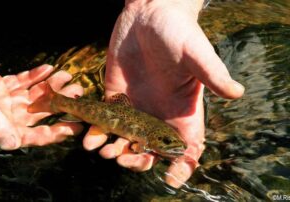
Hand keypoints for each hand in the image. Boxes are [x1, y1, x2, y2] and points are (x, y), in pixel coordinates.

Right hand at [0, 46, 82, 148]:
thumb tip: (13, 144)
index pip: (31, 135)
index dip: (54, 133)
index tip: (75, 128)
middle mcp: (2, 115)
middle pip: (37, 113)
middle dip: (58, 103)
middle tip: (78, 93)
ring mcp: (1, 100)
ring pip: (33, 96)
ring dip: (50, 86)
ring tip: (66, 76)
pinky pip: (22, 82)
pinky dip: (35, 76)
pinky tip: (49, 68)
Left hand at [82, 0, 243, 187]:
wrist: (148, 16)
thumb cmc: (178, 32)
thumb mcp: (197, 53)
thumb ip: (213, 74)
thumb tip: (237, 92)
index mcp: (182, 111)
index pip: (186, 147)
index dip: (182, 165)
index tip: (172, 178)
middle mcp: (159, 115)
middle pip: (151, 151)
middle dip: (138, 161)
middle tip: (125, 158)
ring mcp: (136, 108)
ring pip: (125, 142)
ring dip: (115, 151)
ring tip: (105, 150)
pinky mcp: (115, 98)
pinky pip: (105, 123)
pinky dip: (96, 134)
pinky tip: (89, 137)